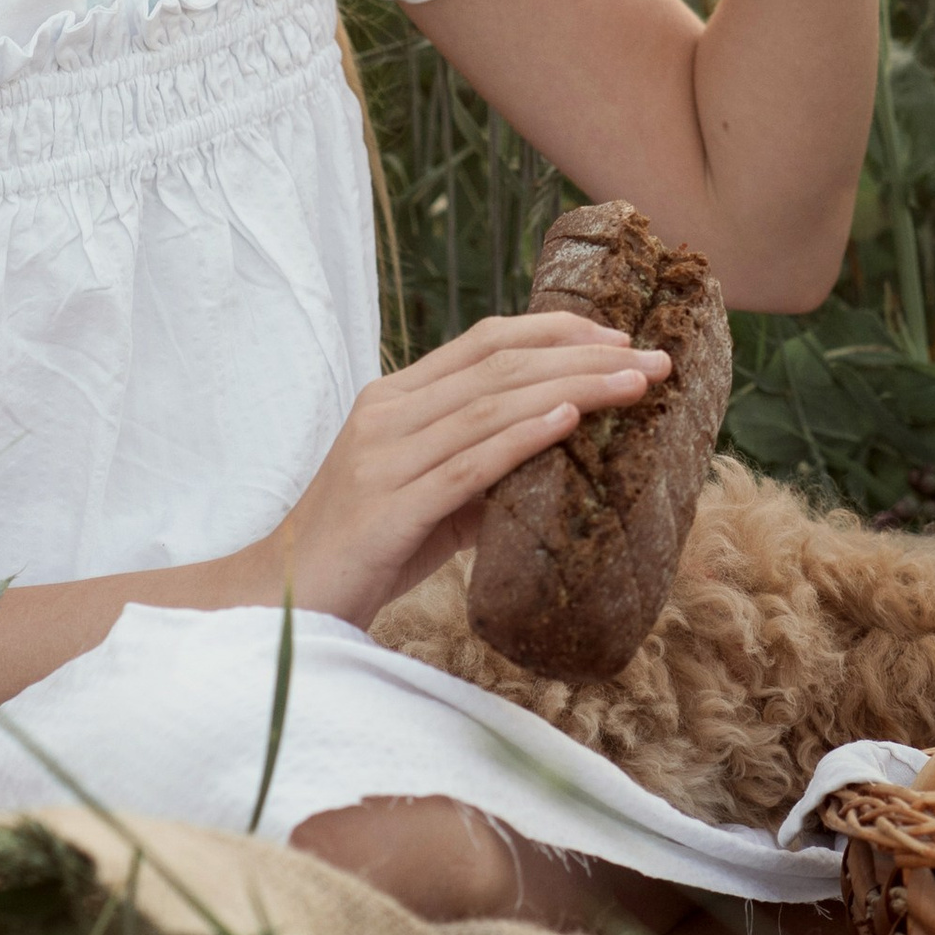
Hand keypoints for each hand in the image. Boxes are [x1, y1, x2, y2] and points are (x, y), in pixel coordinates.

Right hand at [276, 313, 670, 627]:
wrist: (282, 603)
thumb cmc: (365, 549)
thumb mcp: (430, 497)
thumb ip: (483, 470)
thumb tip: (560, 457)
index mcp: (393, 399)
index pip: (482, 342)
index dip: (554, 331)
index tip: (618, 338)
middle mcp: (387, 415)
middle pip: (497, 365)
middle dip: (582, 355)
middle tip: (652, 360)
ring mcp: (384, 457)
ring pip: (491, 405)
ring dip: (572, 389)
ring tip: (633, 385)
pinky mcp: (389, 506)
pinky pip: (467, 464)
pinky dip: (522, 437)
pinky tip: (567, 422)